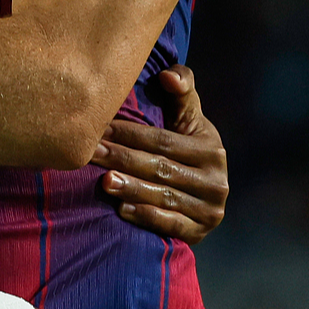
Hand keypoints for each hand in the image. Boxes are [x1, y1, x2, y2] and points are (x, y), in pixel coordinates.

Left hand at [91, 65, 226, 243]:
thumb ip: (181, 90)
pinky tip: (121, 210)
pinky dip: (146, 217)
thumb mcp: (187, 116)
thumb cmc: (184, 144)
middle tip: (91, 153)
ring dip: (131, 189)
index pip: (164, 141)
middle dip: (122, 159)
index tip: (100, 128)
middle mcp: (216, 182)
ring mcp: (210, 211)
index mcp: (211, 150)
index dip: (131, 134)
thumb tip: (167, 75)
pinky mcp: (200, 233)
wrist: (200, 191)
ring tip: (104, 181)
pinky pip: (170, 226)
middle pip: (160, 168)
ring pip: (163, 197)